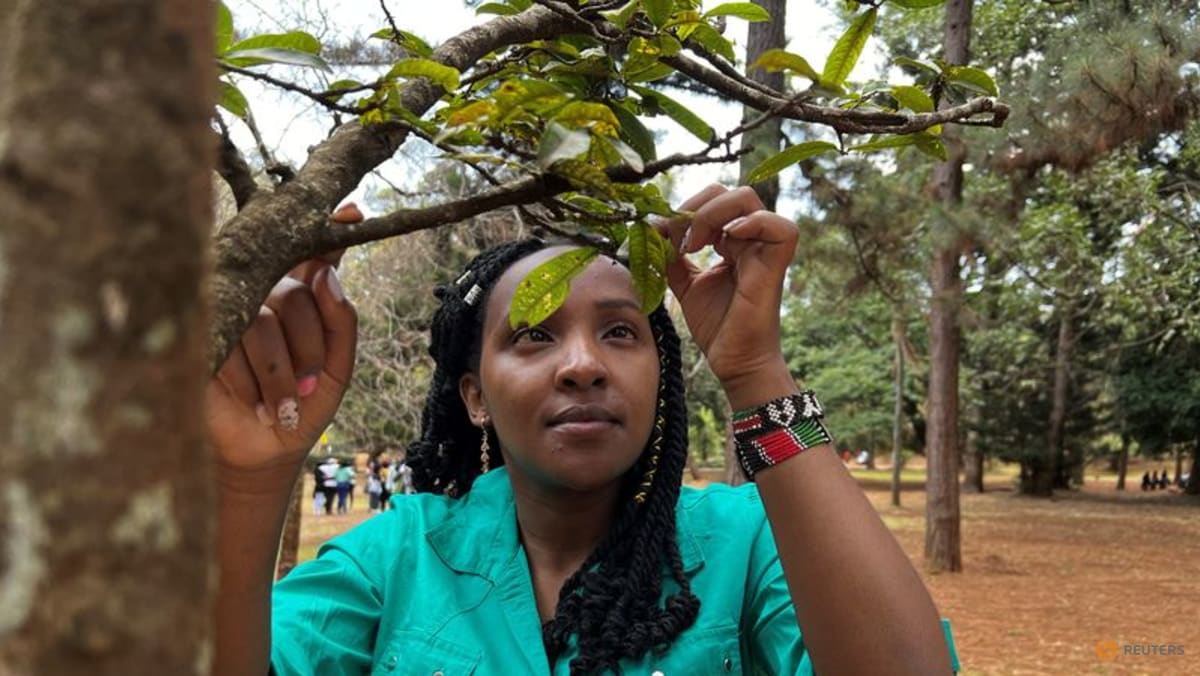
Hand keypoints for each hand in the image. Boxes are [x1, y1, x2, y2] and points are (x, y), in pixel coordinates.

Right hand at [205, 204, 360, 476]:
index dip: (331, 233)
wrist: (262, 453)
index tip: (352, 214)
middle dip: (309, 350)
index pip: (313, 257)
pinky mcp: (200, 340)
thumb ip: (342, 322)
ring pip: (262, 324)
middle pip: (293, 297)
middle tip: (311, 387)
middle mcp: (261, 296)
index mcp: (298, 297)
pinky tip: (255, 406)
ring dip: (280, 375)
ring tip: (284, 406)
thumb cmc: (302, 406)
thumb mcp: (338, 370)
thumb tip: (327, 274)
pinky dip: (251, 384)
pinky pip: (232, 347)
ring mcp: (227, 314)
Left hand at [656, 185, 797, 390]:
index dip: (683, 211)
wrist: (733, 361)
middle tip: (677, 239)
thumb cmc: (716, 325)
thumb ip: (671, 256)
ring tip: (692, 245)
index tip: (661, 236)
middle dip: (694, 207)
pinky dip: (751, 224)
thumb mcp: (684, 283)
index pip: (711, 201)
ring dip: (711, 213)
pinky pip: (780, 227)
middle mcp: (751, 239)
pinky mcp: (777, 265)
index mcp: (733, 241)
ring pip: (747, 198)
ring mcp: (765, 249)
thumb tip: (651, 230)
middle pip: (728, 192)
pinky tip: (726, 241)